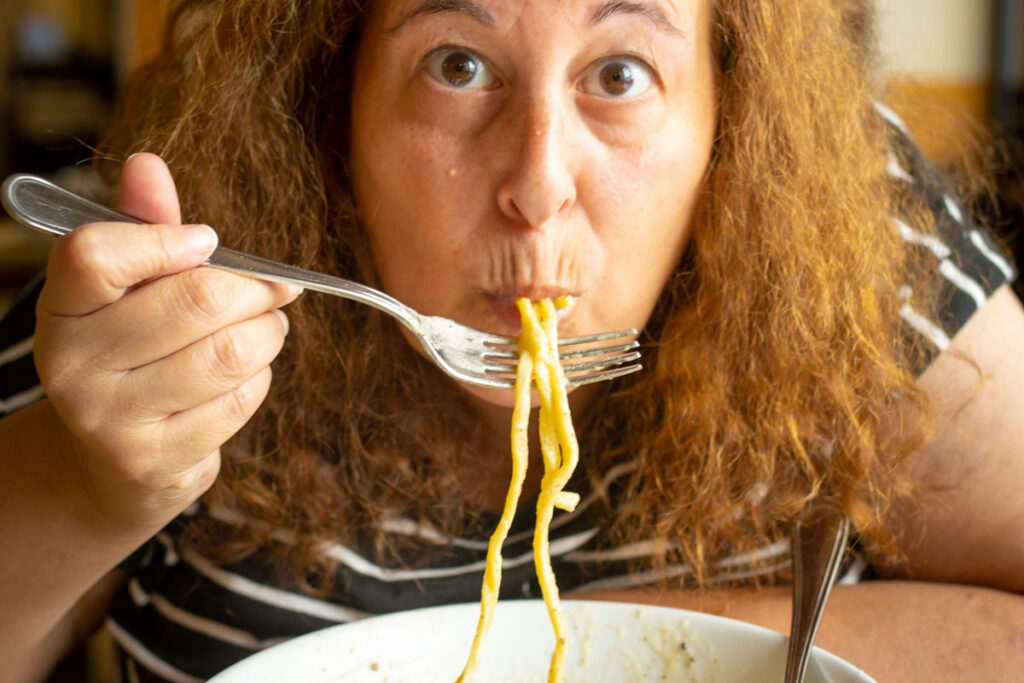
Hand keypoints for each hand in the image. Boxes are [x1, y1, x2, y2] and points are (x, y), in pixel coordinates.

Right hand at [32, 153, 298, 535]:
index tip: (206, 242)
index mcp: (60, 307)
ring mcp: (110, 418)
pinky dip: (259, 379)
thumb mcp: (126, 288)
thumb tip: (147, 163)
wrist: (108, 461)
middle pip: (198, 299)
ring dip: (269, 333)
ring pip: (232, 351)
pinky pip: (241, 399)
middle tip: (275, 288)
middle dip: (256, 288)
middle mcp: (73, 364)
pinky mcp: (154, 459)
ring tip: (264, 328)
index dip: (167, 239)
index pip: (97, 254)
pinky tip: (243, 377)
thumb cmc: (131, 353)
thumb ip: (142, 226)